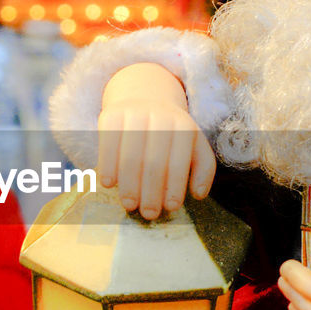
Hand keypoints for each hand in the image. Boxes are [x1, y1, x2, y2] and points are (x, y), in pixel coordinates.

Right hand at [98, 63, 215, 219]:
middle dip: (151, 192)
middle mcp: (160, 117)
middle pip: (154, 162)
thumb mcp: (193, 143)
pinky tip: (108, 183)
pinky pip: (108, 144)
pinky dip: (108, 165)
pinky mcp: (112, 115)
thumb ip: (203, 167)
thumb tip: (199, 193)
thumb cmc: (170, 132)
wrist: (144, 95)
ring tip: (129, 204)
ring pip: (131, 156)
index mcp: (184, 126)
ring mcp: (134, 114)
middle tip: (148, 213)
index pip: (179, 161)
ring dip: (129, 185)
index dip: (175, 186)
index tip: (170, 208)